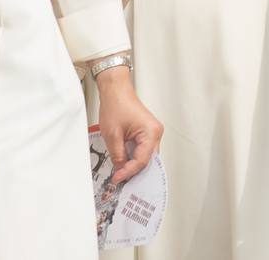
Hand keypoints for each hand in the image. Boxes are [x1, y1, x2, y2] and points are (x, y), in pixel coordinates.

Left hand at [94, 64, 163, 185]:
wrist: (115, 89)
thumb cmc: (116, 103)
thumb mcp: (112, 135)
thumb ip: (117, 155)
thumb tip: (120, 170)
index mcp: (151, 132)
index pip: (142, 160)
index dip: (128, 172)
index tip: (117, 179)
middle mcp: (155, 132)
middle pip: (146, 160)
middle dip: (133, 171)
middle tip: (120, 180)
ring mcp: (152, 132)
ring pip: (144, 156)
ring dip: (133, 164)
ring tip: (120, 173)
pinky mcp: (146, 131)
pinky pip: (142, 149)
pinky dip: (133, 156)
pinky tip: (124, 162)